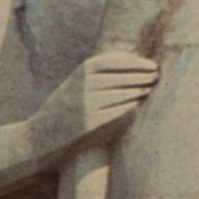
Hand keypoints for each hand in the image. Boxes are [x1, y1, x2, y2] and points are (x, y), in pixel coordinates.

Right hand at [37, 52, 157, 153]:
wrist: (41, 137)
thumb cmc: (64, 109)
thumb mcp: (75, 84)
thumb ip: (98, 74)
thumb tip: (134, 67)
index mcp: (81, 71)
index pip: (116, 61)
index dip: (137, 62)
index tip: (152, 65)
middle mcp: (85, 85)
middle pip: (124, 78)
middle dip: (143, 76)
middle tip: (157, 77)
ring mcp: (89, 105)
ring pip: (125, 95)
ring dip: (141, 91)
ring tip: (151, 89)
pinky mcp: (92, 124)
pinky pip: (120, 113)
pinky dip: (133, 108)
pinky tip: (140, 106)